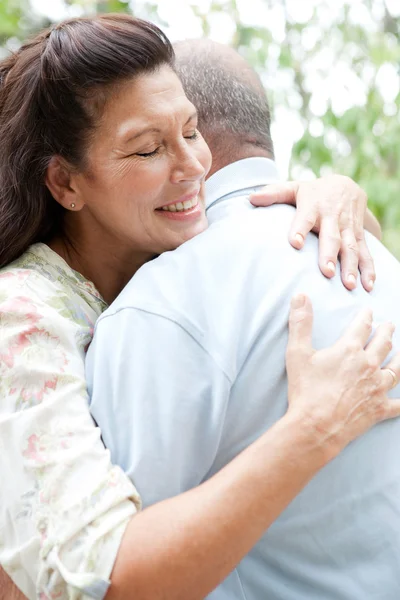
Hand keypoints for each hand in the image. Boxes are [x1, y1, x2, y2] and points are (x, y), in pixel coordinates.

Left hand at [250, 175, 375, 292]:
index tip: (295, 243)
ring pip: (350, 247)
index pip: (304, 218)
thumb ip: (274, 194)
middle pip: (331, 237)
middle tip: (325, 272)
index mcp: (313, 206)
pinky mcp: (360, 235)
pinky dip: (369, 269)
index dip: (300, 229)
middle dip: (329, 254)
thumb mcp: (294, 188)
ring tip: (348, 284)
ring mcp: (348, 227)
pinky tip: (368, 285)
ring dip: (351, 266)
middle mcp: (332, 217)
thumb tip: (251, 198)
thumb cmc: (313, 192)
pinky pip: (366, 252)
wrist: (347, 184)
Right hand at [286, 294, 399, 458]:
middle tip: (389, 326)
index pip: (362, 326)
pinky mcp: (380, 408)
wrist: (316, 426)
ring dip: (399, 358)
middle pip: (383, 344)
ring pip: (396, 368)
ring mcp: (377, 387)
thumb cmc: (306, 390)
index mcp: (349, 350)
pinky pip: (398, 404)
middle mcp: (368, 365)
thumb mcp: (297, 353)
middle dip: (387, 332)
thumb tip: (300, 296)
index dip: (366, 317)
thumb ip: (300, 322)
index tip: (368, 311)